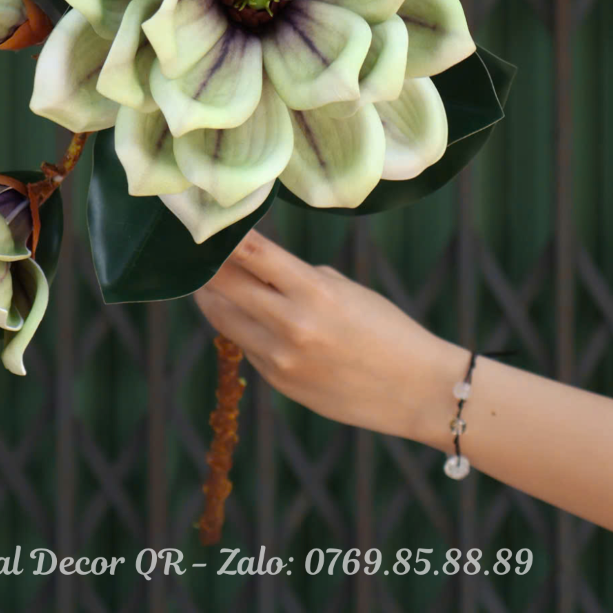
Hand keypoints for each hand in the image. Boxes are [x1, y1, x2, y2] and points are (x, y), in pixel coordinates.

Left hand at [193, 228, 465, 444]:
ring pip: (223, 317)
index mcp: (313, 291)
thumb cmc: (387, 330)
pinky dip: (241, 327)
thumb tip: (256, 267)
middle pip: (223, 285)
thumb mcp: (345, 290)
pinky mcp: (278, 382)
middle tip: (195, 251)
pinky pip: (246, 345)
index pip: (251, 252)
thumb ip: (298, 277)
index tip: (209, 222)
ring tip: (206, 280)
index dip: (224, 235)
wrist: (416, 390)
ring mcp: (280, 358)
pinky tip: (244, 316)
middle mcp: (290, 324)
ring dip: (212, 297)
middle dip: (207, 266)